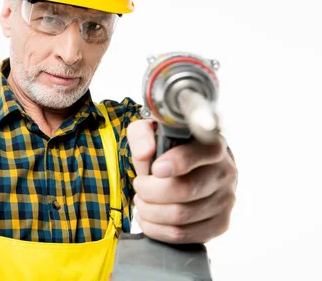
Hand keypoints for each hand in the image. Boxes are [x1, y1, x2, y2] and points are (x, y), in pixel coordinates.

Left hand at [127, 120, 236, 243]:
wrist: (190, 169)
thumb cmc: (168, 148)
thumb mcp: (152, 131)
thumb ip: (143, 135)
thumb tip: (144, 154)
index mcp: (212, 145)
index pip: (200, 154)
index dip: (176, 163)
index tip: (155, 169)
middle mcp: (225, 172)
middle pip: (186, 190)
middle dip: (151, 191)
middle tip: (139, 186)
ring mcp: (226, 200)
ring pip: (181, 215)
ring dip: (150, 211)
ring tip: (141, 201)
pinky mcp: (220, 223)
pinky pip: (183, 235)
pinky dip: (157, 229)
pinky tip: (148, 218)